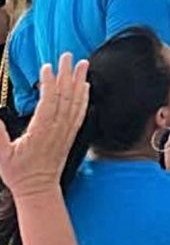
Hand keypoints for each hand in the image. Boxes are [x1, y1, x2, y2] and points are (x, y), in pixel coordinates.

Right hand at [0, 53, 88, 198]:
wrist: (39, 189)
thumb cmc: (18, 173)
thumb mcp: (2, 155)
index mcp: (41, 131)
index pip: (49, 102)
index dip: (49, 83)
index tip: (47, 67)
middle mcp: (58, 128)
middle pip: (65, 96)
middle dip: (67, 74)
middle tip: (68, 55)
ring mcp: (67, 131)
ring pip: (76, 102)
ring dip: (80, 81)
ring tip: (83, 64)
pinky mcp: (71, 134)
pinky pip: (81, 113)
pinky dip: (84, 98)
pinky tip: (86, 86)